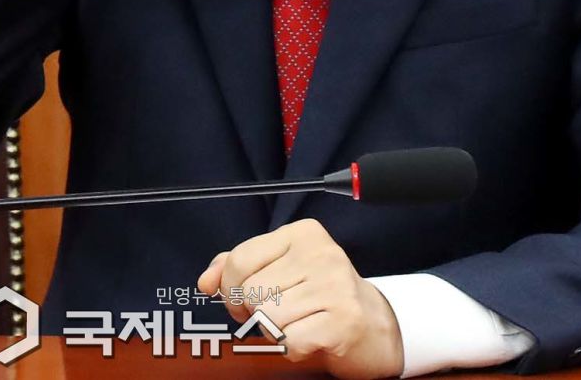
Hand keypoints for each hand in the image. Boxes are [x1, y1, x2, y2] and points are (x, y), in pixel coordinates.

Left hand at [197, 218, 403, 378]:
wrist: (374, 325)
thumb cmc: (320, 295)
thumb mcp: (280, 269)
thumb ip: (239, 268)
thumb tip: (206, 281)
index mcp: (301, 233)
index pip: (240, 260)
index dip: (231, 289)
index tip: (245, 299)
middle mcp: (320, 253)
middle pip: (251, 291)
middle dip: (253, 312)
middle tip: (276, 314)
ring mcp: (335, 284)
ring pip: (267, 317)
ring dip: (274, 331)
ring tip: (296, 323)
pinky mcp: (343, 320)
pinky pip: (289, 341)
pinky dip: (292, 348)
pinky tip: (310, 336)